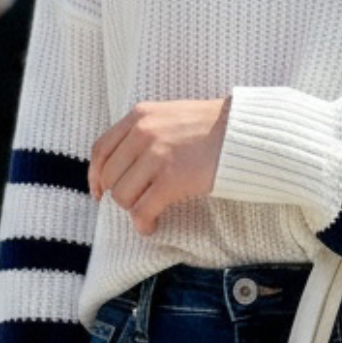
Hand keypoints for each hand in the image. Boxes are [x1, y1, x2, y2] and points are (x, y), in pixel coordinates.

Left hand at [90, 98, 229, 235]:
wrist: (245, 132)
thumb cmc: (213, 128)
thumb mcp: (170, 117)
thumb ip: (145, 133)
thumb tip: (125, 165)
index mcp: (139, 116)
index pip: (100, 150)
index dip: (96, 176)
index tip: (99, 192)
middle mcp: (142, 133)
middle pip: (110, 177)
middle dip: (121, 195)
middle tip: (138, 203)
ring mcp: (156, 156)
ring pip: (123, 196)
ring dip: (134, 210)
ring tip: (150, 213)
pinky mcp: (171, 179)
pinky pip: (142, 210)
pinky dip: (144, 223)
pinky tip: (152, 226)